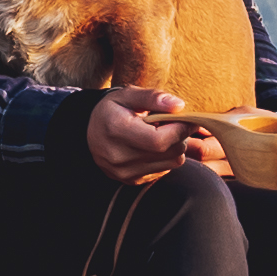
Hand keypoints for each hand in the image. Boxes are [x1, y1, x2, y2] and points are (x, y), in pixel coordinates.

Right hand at [86, 87, 232, 184]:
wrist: (89, 132)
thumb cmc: (112, 110)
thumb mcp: (128, 95)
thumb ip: (153, 97)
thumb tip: (178, 106)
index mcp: (116, 130)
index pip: (159, 140)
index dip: (180, 129)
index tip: (186, 118)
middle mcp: (119, 156)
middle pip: (170, 152)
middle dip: (180, 136)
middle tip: (173, 123)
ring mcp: (125, 172)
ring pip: (172, 163)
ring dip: (175, 147)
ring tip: (162, 133)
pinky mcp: (132, 180)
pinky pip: (164, 170)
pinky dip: (166, 157)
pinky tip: (153, 146)